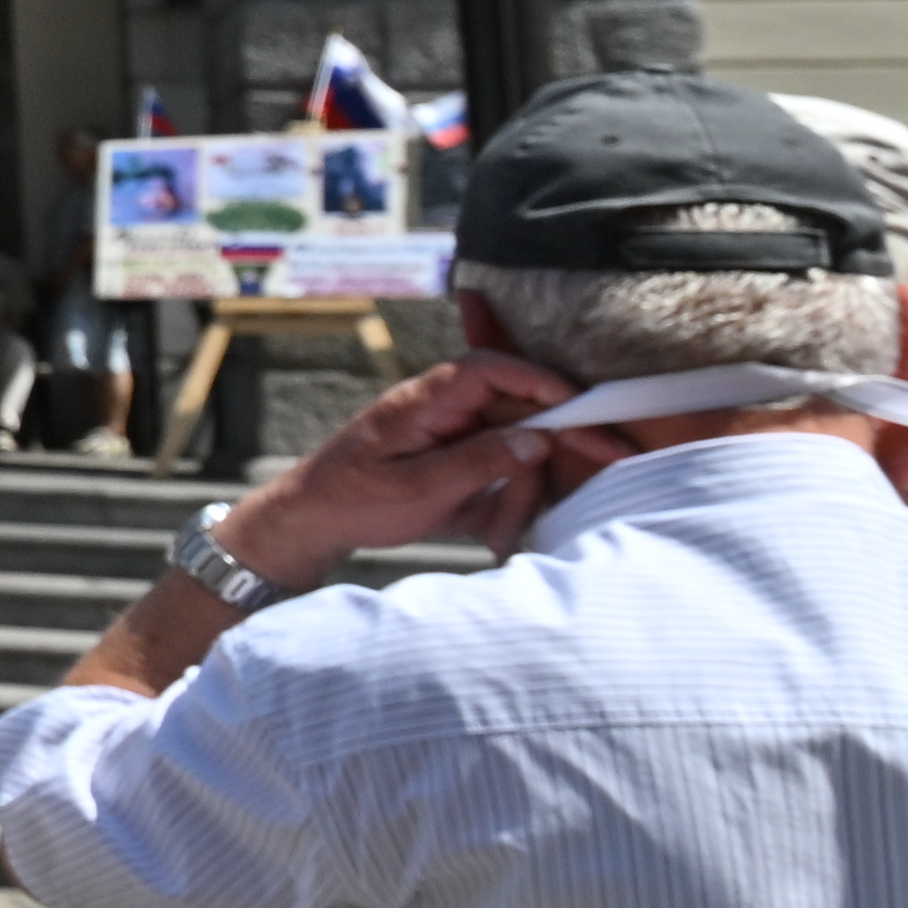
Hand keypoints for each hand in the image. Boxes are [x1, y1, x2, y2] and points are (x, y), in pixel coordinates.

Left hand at [216, 347, 574, 584]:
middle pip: (516, 413)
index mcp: (426, 399)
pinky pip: (494, 473)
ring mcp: (448, 434)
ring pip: (512, 449)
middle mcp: (441, 408)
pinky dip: (500, 504)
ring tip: (497, 537)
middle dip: (546, 454)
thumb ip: (479, 461)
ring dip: (516, 496)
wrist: (307, 523)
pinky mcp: (452, 461)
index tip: (586, 409)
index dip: (544, 381)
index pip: (493, 369)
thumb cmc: (352, 500)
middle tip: (599, 472)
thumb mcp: (418, 488)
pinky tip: (491, 535)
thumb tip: (538, 439)